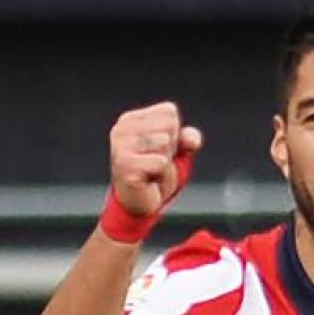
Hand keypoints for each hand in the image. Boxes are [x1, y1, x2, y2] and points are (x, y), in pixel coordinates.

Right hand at [108, 101, 203, 215]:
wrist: (140, 203)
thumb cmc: (156, 173)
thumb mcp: (176, 152)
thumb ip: (187, 139)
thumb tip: (192, 139)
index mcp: (132, 119)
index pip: (169, 112)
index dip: (174, 134)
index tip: (160, 149)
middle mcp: (122, 129)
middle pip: (168, 126)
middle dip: (170, 148)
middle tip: (156, 162)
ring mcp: (121, 147)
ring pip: (164, 143)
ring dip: (165, 162)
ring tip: (152, 171)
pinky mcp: (126, 166)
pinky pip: (161, 162)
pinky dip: (161, 174)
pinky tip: (149, 180)